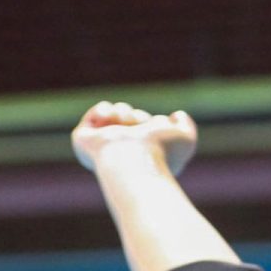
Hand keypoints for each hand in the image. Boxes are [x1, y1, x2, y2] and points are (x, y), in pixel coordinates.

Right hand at [72, 101, 198, 175]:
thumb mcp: (186, 138)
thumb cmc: (162, 153)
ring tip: (125, 125)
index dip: (158, 123)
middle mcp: (124, 153)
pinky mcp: (84, 142)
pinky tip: (109, 121)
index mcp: (145, 155)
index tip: (160, 132)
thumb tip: (177, 116)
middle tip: (139, 129)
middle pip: (132, 116)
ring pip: (115, 114)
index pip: (151, 126)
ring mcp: (104, 148)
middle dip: (138, 116)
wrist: (134, 159)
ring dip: (123, 113)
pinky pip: (94, 116)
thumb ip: (186, 126)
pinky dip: (103, 112)